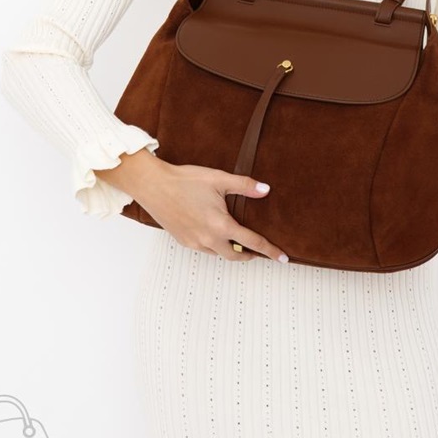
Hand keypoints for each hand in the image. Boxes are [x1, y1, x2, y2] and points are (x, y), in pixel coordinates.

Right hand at [97, 150, 288, 263]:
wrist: (154, 185)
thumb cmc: (185, 180)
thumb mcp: (219, 179)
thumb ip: (244, 186)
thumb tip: (265, 190)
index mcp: (221, 225)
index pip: (252, 243)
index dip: (270, 251)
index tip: (283, 258)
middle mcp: (209, 239)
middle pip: (236, 256)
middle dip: (250, 256)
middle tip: (260, 252)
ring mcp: (195, 242)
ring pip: (219, 254)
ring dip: (231, 251)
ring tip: (239, 243)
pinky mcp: (184, 241)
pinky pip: (205, 250)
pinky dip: (215, 246)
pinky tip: (216, 235)